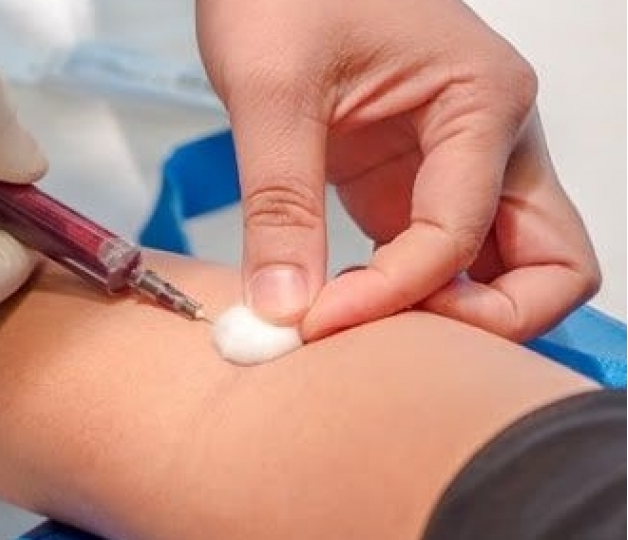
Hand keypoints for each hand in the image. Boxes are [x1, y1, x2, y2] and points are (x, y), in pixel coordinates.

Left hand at [196, 0, 598, 340]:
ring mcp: (456, 165)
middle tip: (393, 346)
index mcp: (483, 101)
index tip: (314, 321)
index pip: (462, 234)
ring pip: (503, 268)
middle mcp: (491, 138)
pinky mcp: (411, 182)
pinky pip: (440, 258)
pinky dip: (408, 294)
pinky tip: (346, 304)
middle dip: (485, 323)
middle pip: (547, 264)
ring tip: (364, 331)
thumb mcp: (271, 88)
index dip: (394, 295)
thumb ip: (279, 201)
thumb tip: (283, 308)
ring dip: (450, 314)